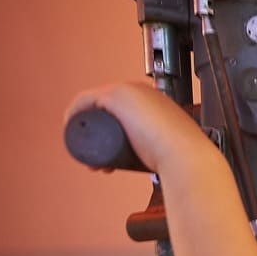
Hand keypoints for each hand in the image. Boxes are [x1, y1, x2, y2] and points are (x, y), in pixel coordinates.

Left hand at [64, 81, 210, 174]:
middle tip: (99, 164)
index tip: (110, 160)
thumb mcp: (173, 146)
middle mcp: (140, 90)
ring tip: (93, 162)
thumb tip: (166, 163)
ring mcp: (127, 91)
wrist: (184, 153)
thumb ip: (172, 150)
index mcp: (155, 100)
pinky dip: (74, 115)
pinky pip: (83, 101)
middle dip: (96, 137)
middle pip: (105, 111)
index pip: (121, 113)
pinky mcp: (115, 95)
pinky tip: (72, 133)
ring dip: (85, 133)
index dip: (110, 135)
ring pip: (94, 108)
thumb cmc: (182, 154)